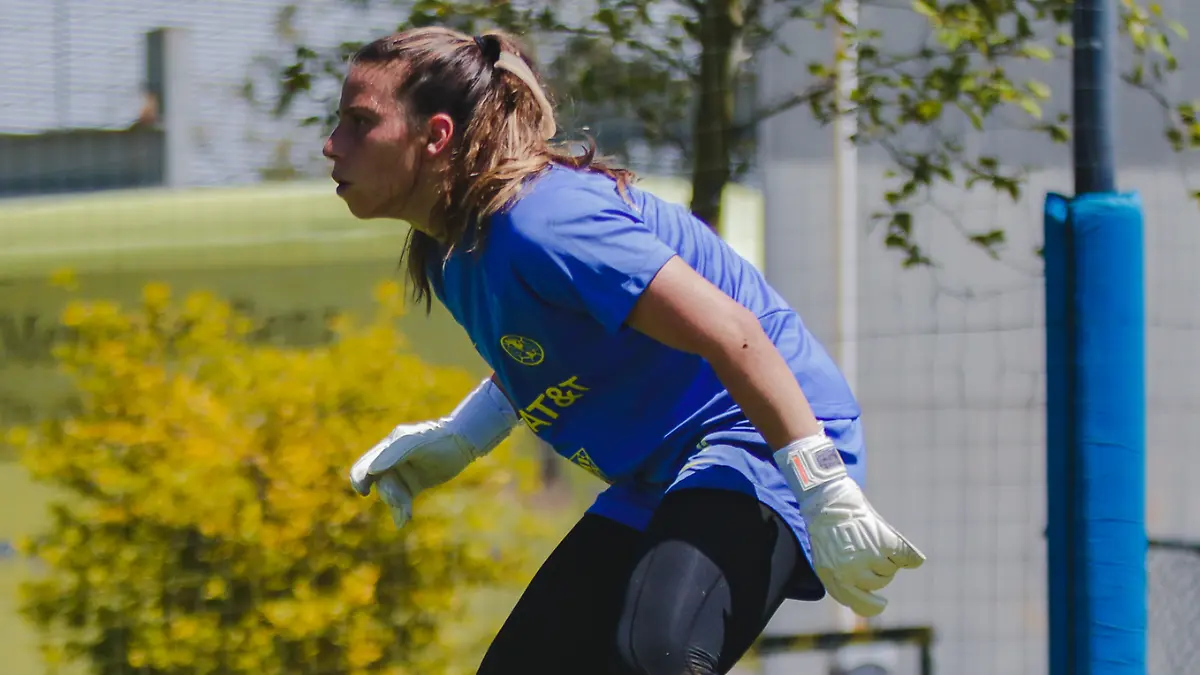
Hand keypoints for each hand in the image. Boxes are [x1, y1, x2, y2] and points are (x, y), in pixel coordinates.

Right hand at [350, 421, 475, 526]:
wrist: (461, 443)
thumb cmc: (436, 437)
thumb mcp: (414, 442)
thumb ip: (393, 454)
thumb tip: (372, 471)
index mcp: (385, 448)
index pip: (364, 466)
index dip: (359, 479)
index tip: (363, 491)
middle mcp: (390, 462)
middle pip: (380, 484)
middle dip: (388, 494)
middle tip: (399, 502)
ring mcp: (402, 475)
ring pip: (391, 495)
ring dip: (396, 505)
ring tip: (405, 517)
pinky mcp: (413, 486)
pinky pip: (403, 501)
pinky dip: (401, 511)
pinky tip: (403, 521)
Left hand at [774, 433, 924, 616]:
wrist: (825, 497)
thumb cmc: (825, 525)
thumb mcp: (825, 558)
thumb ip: (841, 579)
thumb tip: (864, 602)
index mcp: (834, 578)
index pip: (859, 603)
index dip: (871, 605)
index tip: (881, 603)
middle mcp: (851, 572)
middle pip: (878, 584)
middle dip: (877, 572)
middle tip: (869, 551)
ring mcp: (868, 558)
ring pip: (890, 569)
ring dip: (887, 557)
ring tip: (871, 538)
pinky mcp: (883, 542)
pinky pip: (906, 558)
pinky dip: (910, 555)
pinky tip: (909, 554)